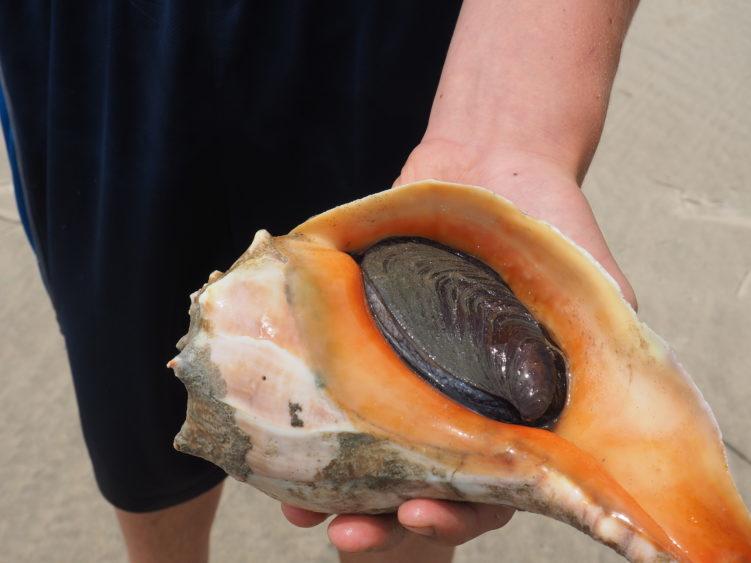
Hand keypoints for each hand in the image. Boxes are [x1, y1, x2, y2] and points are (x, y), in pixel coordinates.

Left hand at [281, 141, 636, 555]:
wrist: (493, 156)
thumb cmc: (549, 220)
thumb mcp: (592, 282)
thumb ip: (608, 341)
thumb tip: (623, 400)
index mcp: (506, 407)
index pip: (484, 484)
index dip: (456, 510)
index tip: (422, 512)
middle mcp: (450, 399)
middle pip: (417, 482)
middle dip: (383, 519)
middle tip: (348, 535)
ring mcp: (401, 370)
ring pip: (367, 449)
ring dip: (335, 487)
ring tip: (303, 512)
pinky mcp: (360, 333)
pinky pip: (330, 385)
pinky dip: (304, 417)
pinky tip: (270, 442)